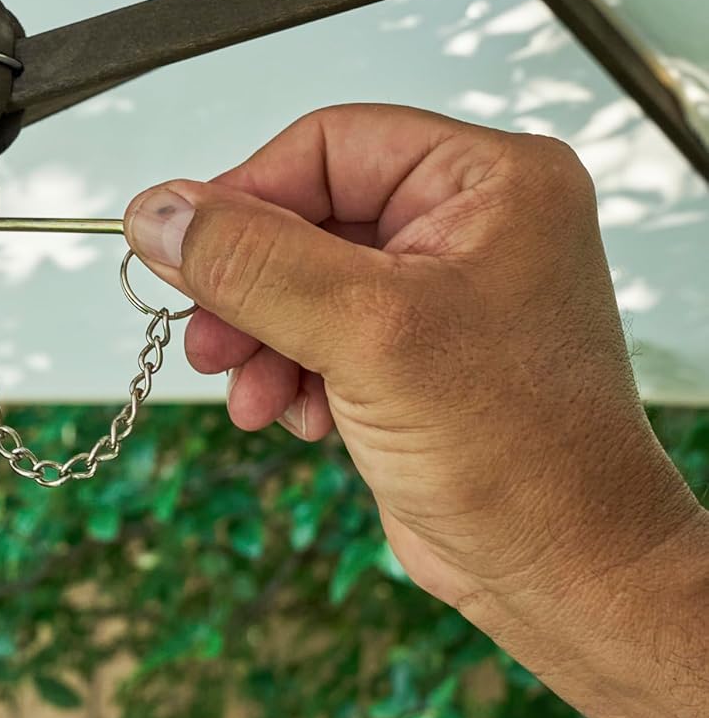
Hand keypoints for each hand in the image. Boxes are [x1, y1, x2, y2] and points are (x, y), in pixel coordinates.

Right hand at [122, 104, 703, 615]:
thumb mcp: (366, 335)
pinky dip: (287, 373)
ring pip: (298, 281)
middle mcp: (466, 224)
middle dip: (248, 288)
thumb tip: (158, 213)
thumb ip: (252, 264)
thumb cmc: (520, 454)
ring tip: (251, 395)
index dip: (246, 196)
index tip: (185, 249)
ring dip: (259, 339)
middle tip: (208, 338)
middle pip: (304, 218)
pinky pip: (314, 332)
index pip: (329, 146)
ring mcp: (437, 290)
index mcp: (489, 183)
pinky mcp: (410, 350)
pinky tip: (297, 418)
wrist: (559, 570)